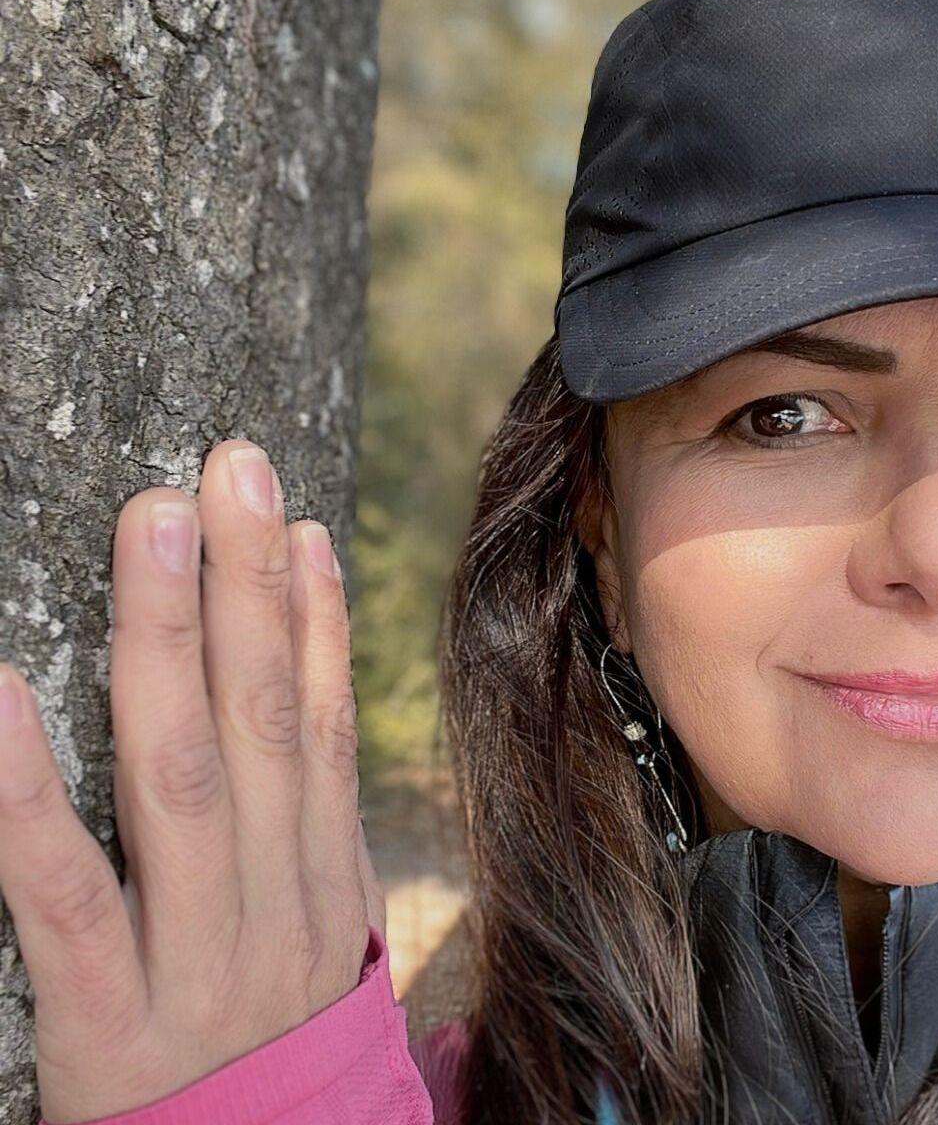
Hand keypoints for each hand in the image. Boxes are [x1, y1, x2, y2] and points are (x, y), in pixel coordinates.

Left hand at [0, 439, 386, 1123]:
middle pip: (265, 719)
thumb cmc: (268, 1050)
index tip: (293, 521)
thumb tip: (303, 702)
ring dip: (173, 636)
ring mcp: (198, 957)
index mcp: (324, 881)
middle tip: (229, 471)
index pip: (321, 724)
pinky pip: (58, 893)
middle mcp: (275, 902)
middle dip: (249, 585)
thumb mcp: (314, 937)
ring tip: (157, 523)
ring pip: (184, 772)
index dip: (315, 617)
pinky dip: (26, 789)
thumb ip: (302, 826)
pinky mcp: (106, 1020)